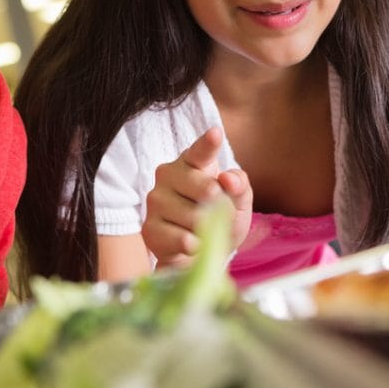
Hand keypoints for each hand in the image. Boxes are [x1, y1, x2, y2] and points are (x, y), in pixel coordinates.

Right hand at [142, 126, 252, 269]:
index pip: (201, 151)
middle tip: (218, 214)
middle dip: (222, 208)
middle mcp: (168, 174)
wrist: (198, 254)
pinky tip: (190, 243)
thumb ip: (239, 185)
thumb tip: (228, 180)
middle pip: (207, 190)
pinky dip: (195, 246)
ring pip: (196, 218)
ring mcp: (155, 200)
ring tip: (201, 230)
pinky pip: (183, 240)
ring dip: (208, 231)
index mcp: (191, 162)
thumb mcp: (238, 201)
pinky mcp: (149, 227)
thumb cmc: (219, 219)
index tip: (216, 133)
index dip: (208, 143)